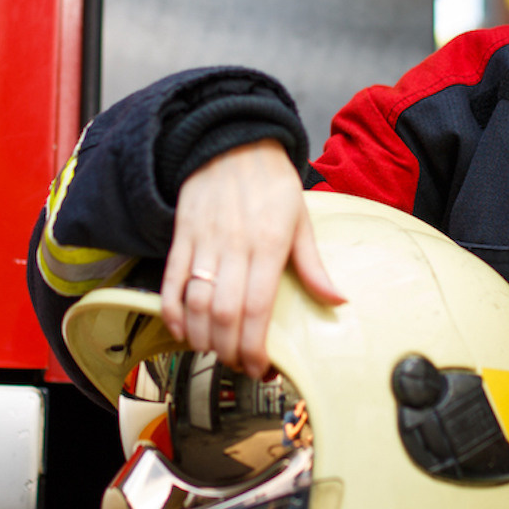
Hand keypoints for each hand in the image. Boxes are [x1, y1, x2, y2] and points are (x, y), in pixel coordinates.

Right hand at [162, 139, 343, 377]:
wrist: (231, 139)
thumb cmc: (271, 181)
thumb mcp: (301, 219)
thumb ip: (313, 265)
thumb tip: (337, 300)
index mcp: (268, 244)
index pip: (257, 309)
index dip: (255, 347)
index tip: (260, 368)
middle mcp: (234, 246)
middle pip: (224, 313)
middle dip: (228, 350)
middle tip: (237, 364)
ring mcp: (204, 242)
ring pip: (195, 302)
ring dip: (201, 336)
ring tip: (213, 350)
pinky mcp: (181, 236)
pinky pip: (171, 281)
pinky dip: (172, 311)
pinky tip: (181, 330)